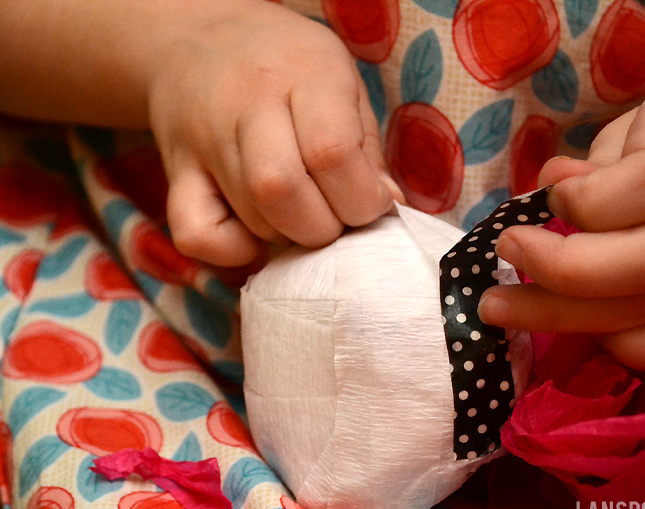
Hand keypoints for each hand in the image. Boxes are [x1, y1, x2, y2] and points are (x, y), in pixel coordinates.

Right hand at [148, 0, 399, 265]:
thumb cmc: (290, 67)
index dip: (362, 199)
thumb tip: (388, 207)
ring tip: (303, 214)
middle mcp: (246, 104)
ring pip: (250, 218)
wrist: (200, 40)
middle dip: (325, 226)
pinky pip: (195, 234)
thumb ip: (367, 147)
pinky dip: (234, 252)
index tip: (373, 204)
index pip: (331, 152)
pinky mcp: (176, 173)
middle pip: (282, 190)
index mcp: (303, 74)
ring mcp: (204, 141)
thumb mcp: (343, 82)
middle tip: (336, 217)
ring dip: (290, 236)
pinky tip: (256, 237)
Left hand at [479, 88, 644, 370]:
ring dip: (565, 317)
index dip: (587, 200)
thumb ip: (593, 159)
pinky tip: (580, 332)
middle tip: (504, 257)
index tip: (547, 200)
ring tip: (504, 308)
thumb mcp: (638, 127)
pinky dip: (624, 348)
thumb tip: (544, 191)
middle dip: (559, 271)